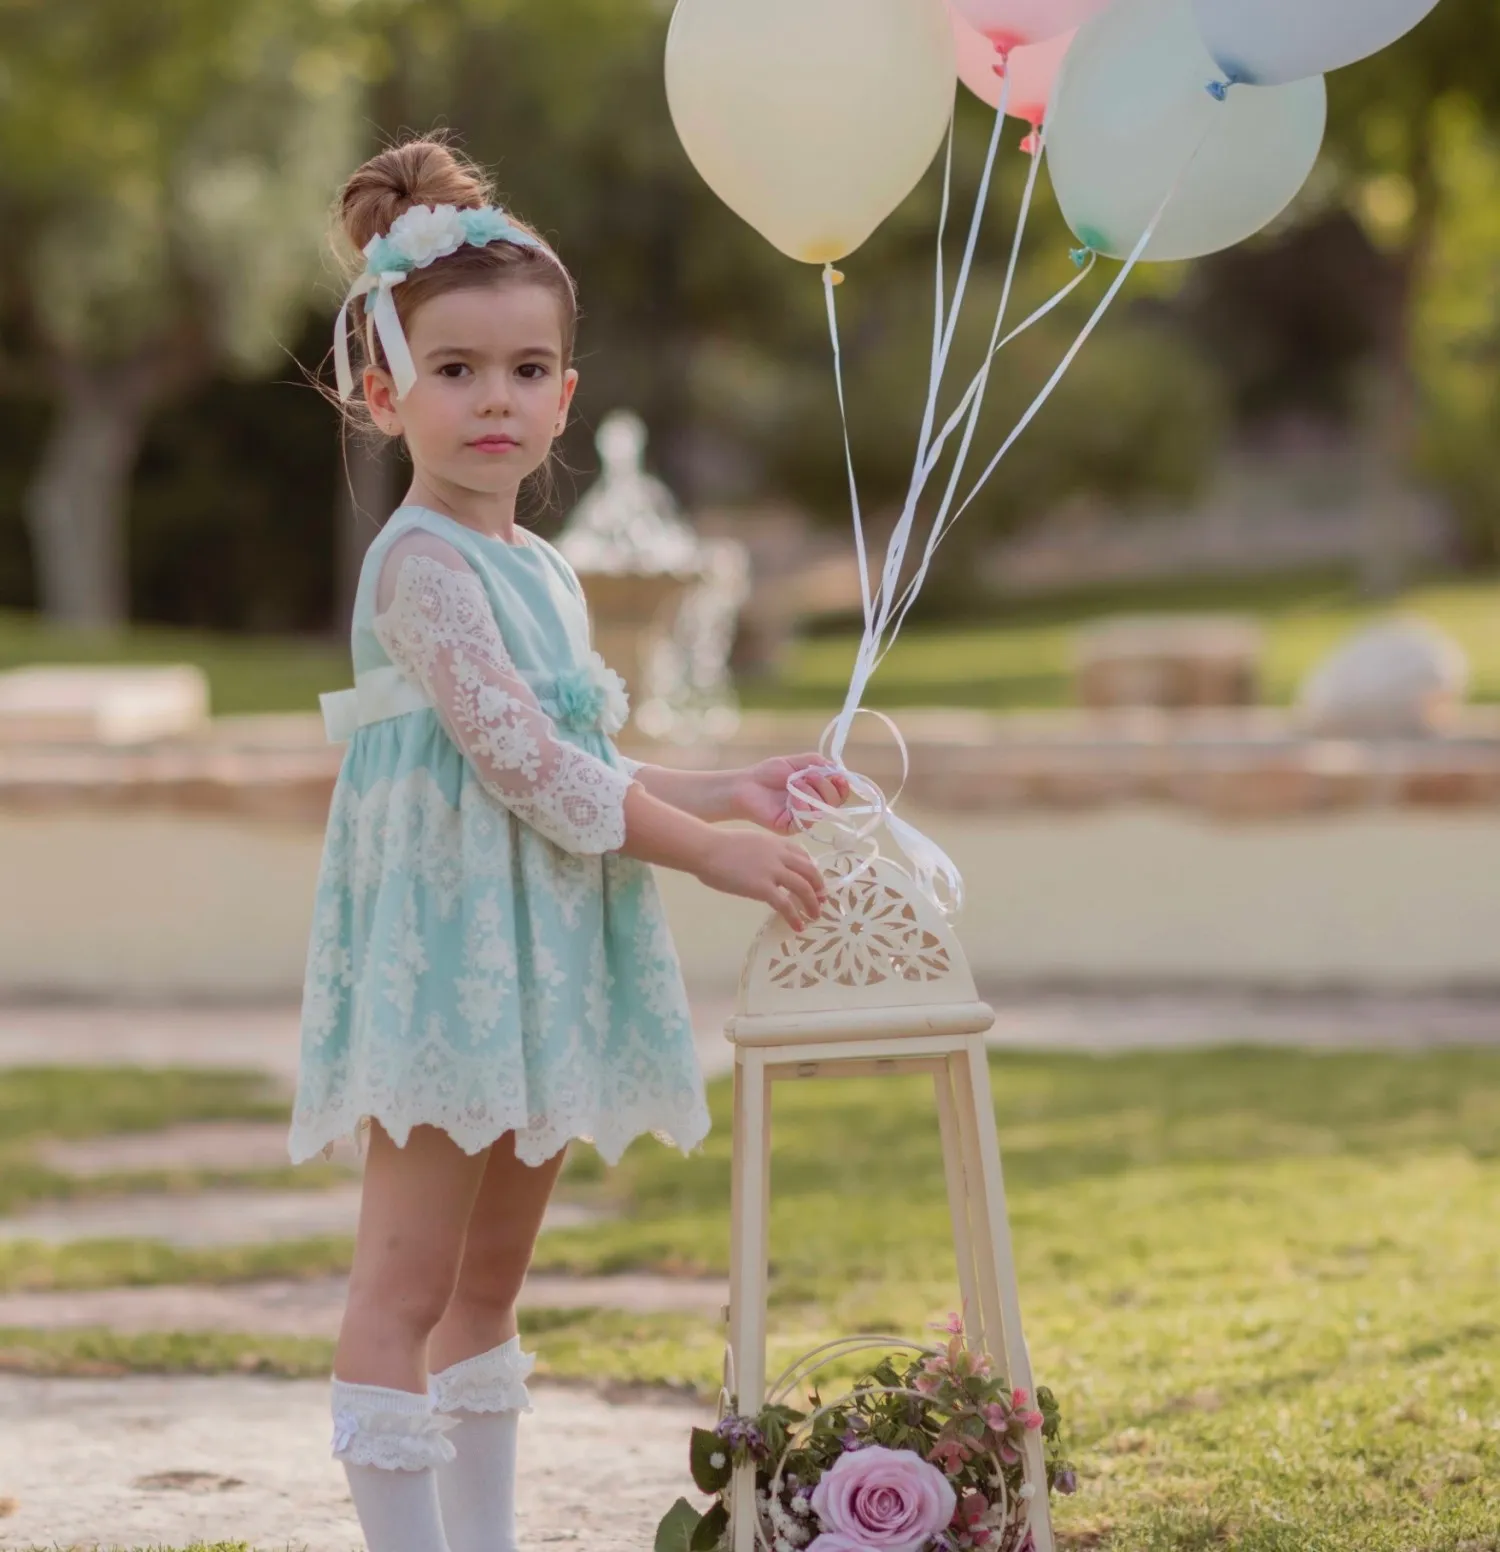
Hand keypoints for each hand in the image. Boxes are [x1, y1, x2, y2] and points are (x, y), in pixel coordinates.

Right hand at [694, 830, 827, 929]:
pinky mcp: (762, 887)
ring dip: (812, 903)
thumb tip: (766, 868)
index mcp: (775, 843)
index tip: (814, 881)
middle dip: (819, 887)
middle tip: (821, 900)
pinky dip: (795, 916)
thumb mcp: (750, 842)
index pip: (802, 855)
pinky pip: (785, 904)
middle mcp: (779, 855)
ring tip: (815, 915)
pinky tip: (798, 926)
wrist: (706, 849)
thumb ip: (763, 853)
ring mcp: (772, 871)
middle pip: (809, 871)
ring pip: (803, 887)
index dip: (812, 870)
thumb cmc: (719, 846)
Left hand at [731, 753, 850, 835]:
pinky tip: (791, 797)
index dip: (842, 786)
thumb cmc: (768, 774)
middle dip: (826, 786)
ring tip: (795, 783)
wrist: (745, 785)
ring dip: (811, 793)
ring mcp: (803, 818)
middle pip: (835, 803)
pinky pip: (807, 821)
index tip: (837, 776)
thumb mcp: (795, 762)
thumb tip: (837, 769)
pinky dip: (803, 806)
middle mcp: (813, 806)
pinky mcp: (792, 828)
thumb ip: (817, 763)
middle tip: (810, 776)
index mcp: (816, 791)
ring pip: (823, 811)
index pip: (839, 793)